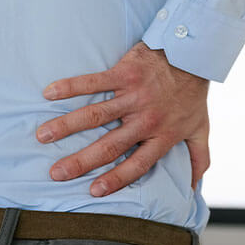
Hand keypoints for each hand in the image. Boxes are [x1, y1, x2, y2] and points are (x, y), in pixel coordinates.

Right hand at [36, 40, 210, 196]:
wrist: (193, 53)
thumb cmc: (193, 93)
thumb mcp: (201, 128)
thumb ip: (199, 159)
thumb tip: (194, 188)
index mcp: (162, 135)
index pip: (137, 164)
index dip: (115, 178)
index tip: (93, 191)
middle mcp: (145, 119)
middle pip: (109, 145)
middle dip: (81, 161)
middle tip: (56, 173)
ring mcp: (133, 95)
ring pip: (95, 115)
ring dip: (67, 125)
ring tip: (43, 135)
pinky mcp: (124, 73)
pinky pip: (93, 82)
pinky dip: (71, 86)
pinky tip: (49, 93)